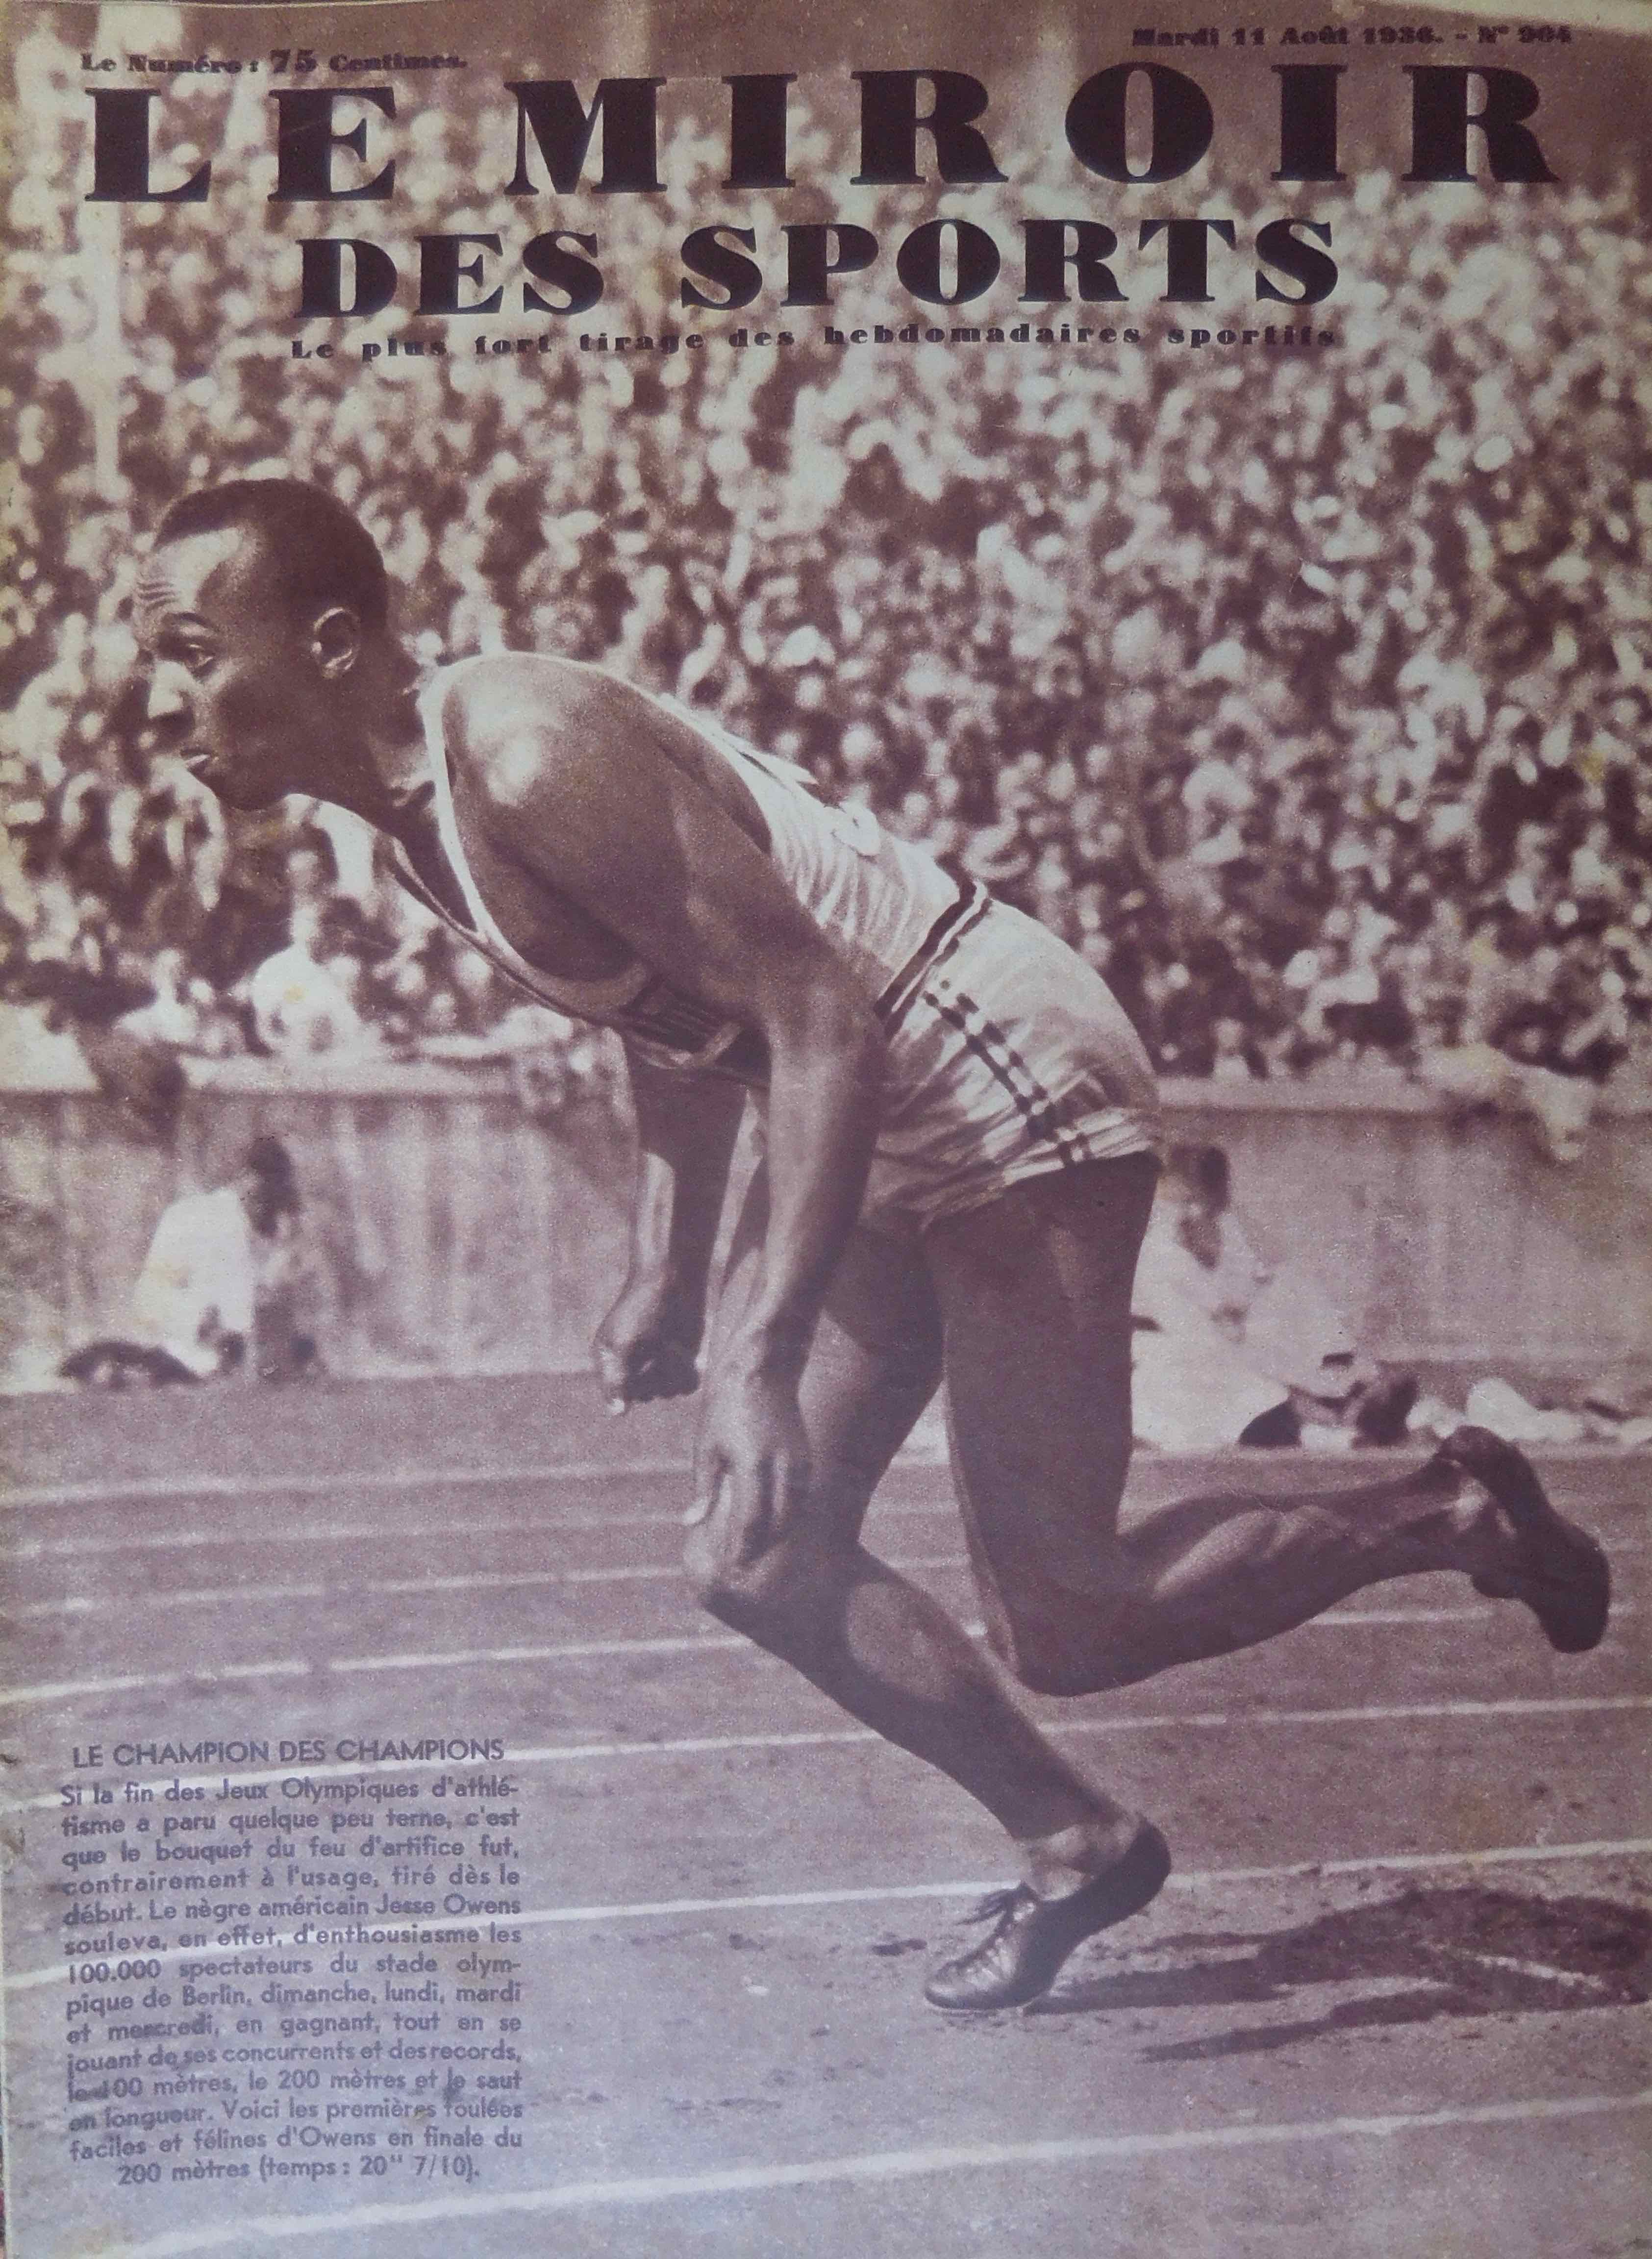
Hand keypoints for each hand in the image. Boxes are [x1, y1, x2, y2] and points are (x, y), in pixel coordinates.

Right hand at [593, 1270, 701, 1412]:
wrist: (672, 1281)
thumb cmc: (642, 1308)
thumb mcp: (623, 1344)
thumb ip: (617, 1379)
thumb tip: (616, 1414)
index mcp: (609, 1363)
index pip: (623, 1395)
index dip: (636, 1380)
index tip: (642, 1356)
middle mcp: (631, 1369)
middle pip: (648, 1395)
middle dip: (657, 1373)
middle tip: (659, 1344)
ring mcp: (657, 1367)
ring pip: (670, 1392)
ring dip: (674, 1370)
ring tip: (670, 1343)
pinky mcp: (680, 1363)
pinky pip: (687, 1386)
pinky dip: (688, 1371)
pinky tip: (685, 1351)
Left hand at [687, 1364, 812, 1563]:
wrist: (761, 1369)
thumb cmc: (725, 1407)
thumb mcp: (706, 1446)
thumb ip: (704, 1488)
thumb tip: (691, 1524)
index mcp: (752, 1468)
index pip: (749, 1524)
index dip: (739, 1550)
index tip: (728, 1569)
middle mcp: (782, 1470)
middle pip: (775, 1527)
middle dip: (758, 1550)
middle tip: (740, 1569)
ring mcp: (798, 1464)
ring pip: (791, 1516)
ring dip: (774, 1537)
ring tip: (754, 1553)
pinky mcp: (805, 1458)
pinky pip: (799, 1499)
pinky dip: (786, 1518)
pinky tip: (772, 1525)